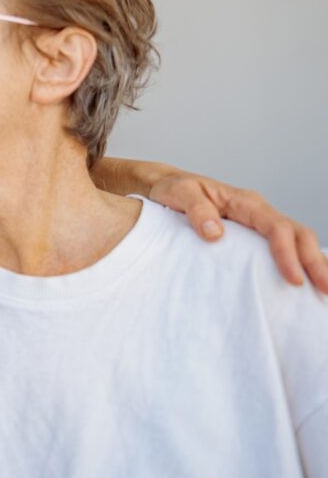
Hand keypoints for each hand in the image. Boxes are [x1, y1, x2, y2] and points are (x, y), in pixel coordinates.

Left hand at [149, 171, 327, 292]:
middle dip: (315, 261)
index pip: (276, 227)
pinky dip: (299, 262)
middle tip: (326, 290)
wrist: (165, 185)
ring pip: (297, 240)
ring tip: (324, 291)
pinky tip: (305, 283)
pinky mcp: (252, 235)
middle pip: (298, 234)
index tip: (294, 279)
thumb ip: (196, 210)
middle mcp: (257, 211)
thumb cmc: (173, 188)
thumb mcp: (178, 193)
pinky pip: (283, 247)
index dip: (287, 252)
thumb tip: (215, 233)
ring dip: (313, 263)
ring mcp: (258, 223)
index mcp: (244, 202)